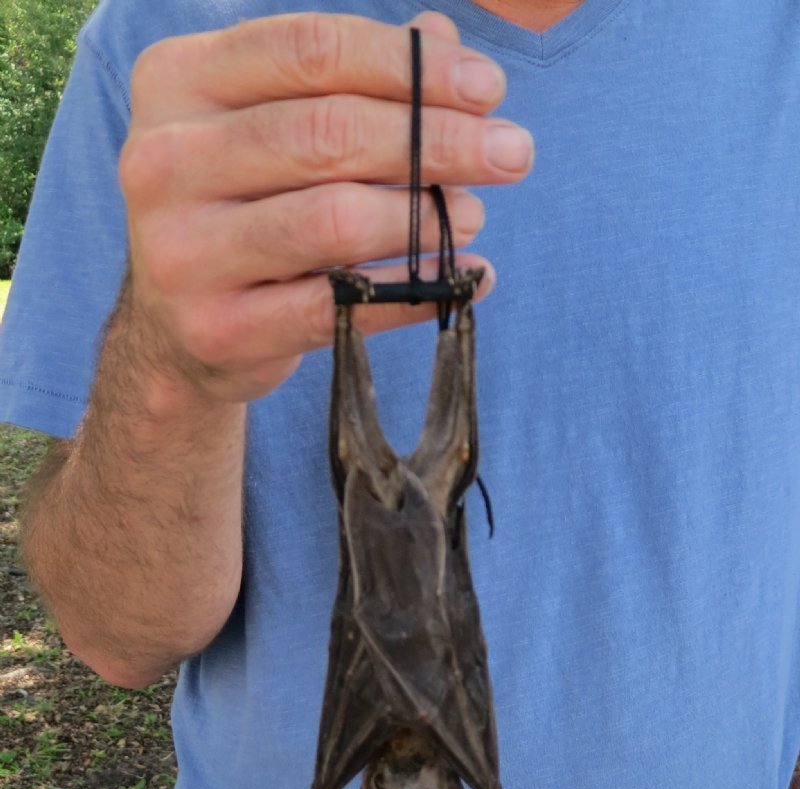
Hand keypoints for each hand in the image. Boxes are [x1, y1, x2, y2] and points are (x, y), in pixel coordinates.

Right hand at [119, 11, 533, 402]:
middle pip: (328, 133)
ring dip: (425, 217)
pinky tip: (464, 279)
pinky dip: (414, 293)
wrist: (180, 330)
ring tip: (475, 216)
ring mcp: (182, 252)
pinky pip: (339, 306)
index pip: (310, 50)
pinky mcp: (218, 329)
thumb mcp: (276, 130)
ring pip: (334, 220)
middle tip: (512, 154)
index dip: (411, 66)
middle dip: (439, 141)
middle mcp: (163, 162)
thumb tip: (447, 41)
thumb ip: (351, 83)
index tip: (489, 88)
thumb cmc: (244, 212)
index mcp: (177, 83)